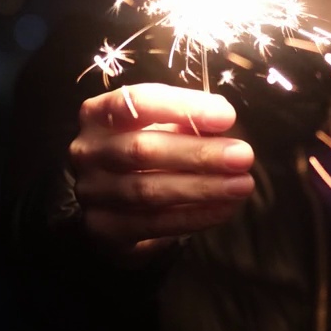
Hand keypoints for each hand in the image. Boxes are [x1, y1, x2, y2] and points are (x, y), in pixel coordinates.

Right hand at [69, 82, 254, 263]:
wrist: (112, 202)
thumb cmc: (145, 150)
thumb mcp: (161, 126)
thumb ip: (185, 120)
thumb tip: (222, 118)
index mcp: (98, 113)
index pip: (137, 102)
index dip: (182, 107)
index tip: (226, 116)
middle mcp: (87, 150)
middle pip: (142, 150)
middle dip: (198, 153)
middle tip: (243, 156)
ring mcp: (91, 191)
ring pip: (147, 190)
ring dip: (201, 188)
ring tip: (241, 185)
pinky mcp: (103, 228)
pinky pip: (152, 223)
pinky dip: (193, 216)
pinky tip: (224, 208)